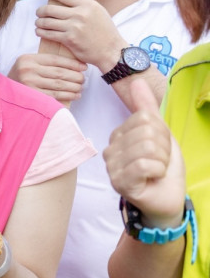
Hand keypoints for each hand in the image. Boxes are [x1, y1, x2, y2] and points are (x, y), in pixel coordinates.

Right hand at [8, 53, 87, 103]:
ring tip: (80, 88)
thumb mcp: (28, 63)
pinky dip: (66, 96)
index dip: (72, 63)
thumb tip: (72, 63)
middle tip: (83, 79)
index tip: (83, 67)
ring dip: (73, 87)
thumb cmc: (21, 76)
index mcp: (28, 59)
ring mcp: (29, 83)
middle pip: (58, 73)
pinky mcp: (31, 95)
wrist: (3, 90)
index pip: (55, 60)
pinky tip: (74, 95)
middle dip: (75, 76)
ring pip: (58, 85)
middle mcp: (27, 70)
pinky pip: (53, 96)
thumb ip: (44, 62)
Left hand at [33, 0, 126, 71]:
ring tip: (38, 23)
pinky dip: (41, 32)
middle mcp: (80, 14)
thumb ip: (81, 5)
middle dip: (40, 11)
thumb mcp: (97, 12)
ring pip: (47, 22)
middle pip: (50, 9)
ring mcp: (74, 27)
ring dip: (39, 22)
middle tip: (38, 12)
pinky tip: (39, 31)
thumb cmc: (104, 31)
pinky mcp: (69, 39)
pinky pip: (49, 34)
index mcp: (88, 5)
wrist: (111, 50)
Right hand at [105, 80, 186, 228]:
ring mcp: (112, 167)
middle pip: (147, 132)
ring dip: (162, 161)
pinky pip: (144, 165)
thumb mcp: (159, 134)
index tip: (159, 148)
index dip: (162, 133)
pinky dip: (157, 171)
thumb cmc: (161, 166)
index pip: (144, 117)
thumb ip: (146, 108)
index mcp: (118, 135)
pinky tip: (152, 178)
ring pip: (147, 148)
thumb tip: (137, 81)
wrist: (167, 197)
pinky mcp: (119, 183)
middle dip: (163, 148)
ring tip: (156, 170)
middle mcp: (110, 149)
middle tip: (159, 161)